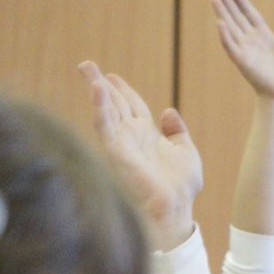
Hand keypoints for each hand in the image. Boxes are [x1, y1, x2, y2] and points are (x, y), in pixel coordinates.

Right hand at [80, 60, 202, 246]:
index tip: (113, 75)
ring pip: (106, 110)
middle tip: (87, 65)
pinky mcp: (116, 151)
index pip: (132, 106)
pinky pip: (106, 125)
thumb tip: (168, 111)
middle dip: (102, 83)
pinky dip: (100, 107)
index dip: (123, 90)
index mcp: (147, 135)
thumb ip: (177, 132)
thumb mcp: (186, 152)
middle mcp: (131, 136)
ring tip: (88, 69)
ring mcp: (122, 142)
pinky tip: (97, 90)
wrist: (174, 209)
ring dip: (96, 89)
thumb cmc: (181, 187)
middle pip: (114, 103)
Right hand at [211, 0, 273, 101]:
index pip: (249, 13)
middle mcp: (251, 39)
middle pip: (236, 17)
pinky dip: (225, 35)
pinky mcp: (242, 60)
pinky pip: (231, 46)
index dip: (241, 1)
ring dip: (222, 13)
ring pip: (230, 27)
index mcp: (262, 34)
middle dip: (227, 3)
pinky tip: (220, 23)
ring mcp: (245, 49)